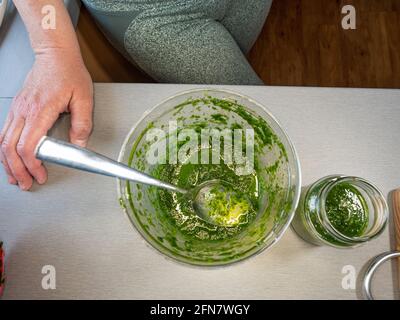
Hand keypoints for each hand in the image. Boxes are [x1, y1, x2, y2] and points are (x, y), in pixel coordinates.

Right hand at [0, 49, 92, 189]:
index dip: (31, 165)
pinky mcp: (17, 108)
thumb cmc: (69, 73)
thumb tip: (80, 145)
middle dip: (17, 170)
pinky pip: (4, 132)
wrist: (55, 54)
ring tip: (15, 177)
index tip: (40, 174)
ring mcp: (17, 109)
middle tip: (26, 184)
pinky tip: (9, 158)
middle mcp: (24, 111)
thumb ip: (82, 124)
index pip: (27, 145)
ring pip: (2, 142)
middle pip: (10, 148)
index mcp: (40, 110)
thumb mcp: (84, 98)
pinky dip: (4, 149)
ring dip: (7, 163)